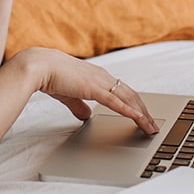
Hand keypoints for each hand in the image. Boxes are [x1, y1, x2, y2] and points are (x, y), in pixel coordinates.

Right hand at [10, 47, 158, 133]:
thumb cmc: (51, 76)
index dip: (135, 104)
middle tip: (153, 126)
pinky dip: (129, 111)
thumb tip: (86, 115)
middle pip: (131, 95)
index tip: (143, 116)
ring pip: (128, 99)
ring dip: (142, 114)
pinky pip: (116, 102)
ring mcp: (100, 81)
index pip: (123, 91)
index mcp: (98, 76)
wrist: (39, 66)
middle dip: (145, 112)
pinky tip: (138, 119)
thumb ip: (79, 104)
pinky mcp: (94, 88)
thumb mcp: (69, 94)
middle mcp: (103, 76)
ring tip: (150, 127)